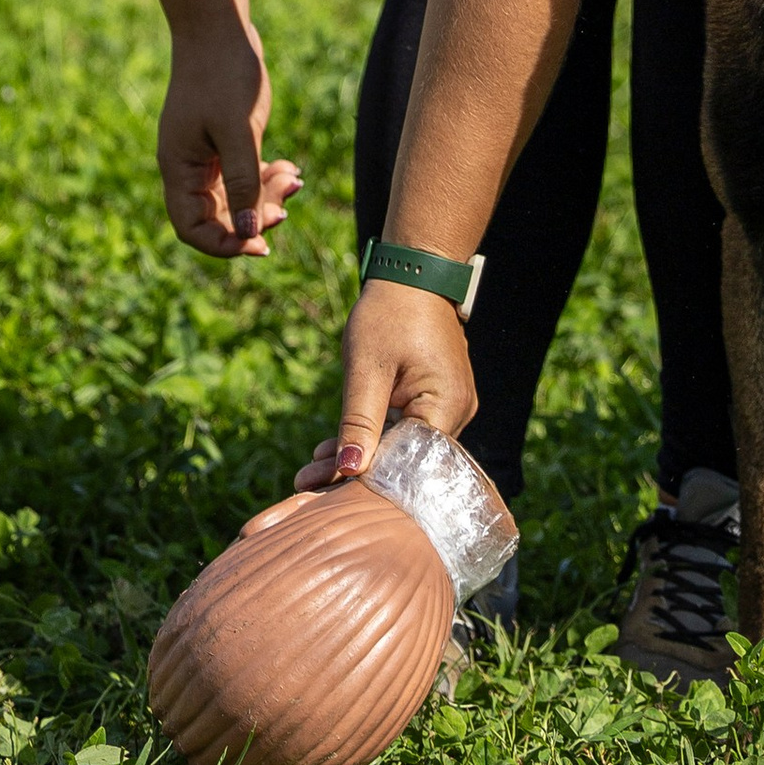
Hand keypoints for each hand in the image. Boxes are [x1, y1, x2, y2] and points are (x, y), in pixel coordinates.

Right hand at [157, 24, 303, 260]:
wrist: (219, 25)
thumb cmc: (223, 72)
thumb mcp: (237, 129)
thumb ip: (242, 181)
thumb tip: (248, 233)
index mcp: (180, 167)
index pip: (192, 228)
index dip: (224, 244)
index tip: (259, 243)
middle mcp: (189, 166)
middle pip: (217, 217)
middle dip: (252, 219)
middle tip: (285, 209)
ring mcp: (206, 153)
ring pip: (236, 196)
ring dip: (266, 197)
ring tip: (294, 180)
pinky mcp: (225, 140)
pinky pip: (245, 174)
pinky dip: (267, 177)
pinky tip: (290, 169)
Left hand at [295, 278, 475, 488]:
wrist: (412, 275)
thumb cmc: (390, 313)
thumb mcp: (366, 368)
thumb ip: (359, 422)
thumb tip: (348, 470)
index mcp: (446, 405)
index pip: (408, 462)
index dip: (366, 479)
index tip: (321, 488)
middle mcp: (457, 412)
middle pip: (404, 458)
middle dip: (356, 470)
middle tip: (306, 483)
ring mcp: (450, 406)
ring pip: (402, 445)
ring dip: (362, 453)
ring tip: (313, 469)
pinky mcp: (438, 399)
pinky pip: (406, 429)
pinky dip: (374, 436)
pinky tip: (337, 447)